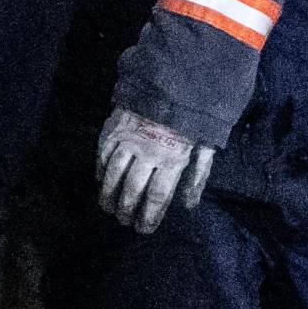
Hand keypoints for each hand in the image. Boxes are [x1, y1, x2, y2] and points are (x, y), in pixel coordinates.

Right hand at [96, 106, 214, 232]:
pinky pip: (102, 155)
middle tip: (124, 222)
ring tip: (109, 208)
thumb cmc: (194, 115)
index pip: (158, 196)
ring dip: (109, 195)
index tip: (144, 229)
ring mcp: (128, 140)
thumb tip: (188, 205)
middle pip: (133, 189)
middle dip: (128, 210)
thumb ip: (197, 175)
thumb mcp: (206, 144)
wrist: (175, 79)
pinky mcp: (113, 128)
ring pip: (113, 175)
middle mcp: (148, 152)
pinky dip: (101, 170)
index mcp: (173, 158)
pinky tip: (101, 181)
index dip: (150, 215)